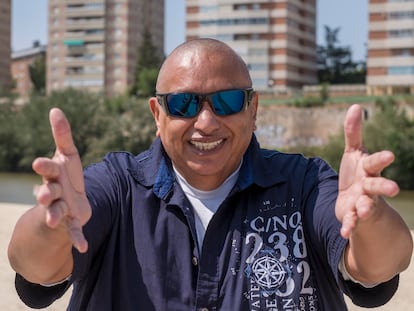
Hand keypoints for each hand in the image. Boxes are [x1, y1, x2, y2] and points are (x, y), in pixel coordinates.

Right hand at [32, 108, 90, 252]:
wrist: (67, 203)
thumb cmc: (66, 176)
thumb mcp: (67, 155)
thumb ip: (62, 135)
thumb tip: (55, 109)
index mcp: (54, 175)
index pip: (48, 169)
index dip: (45, 166)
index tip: (39, 162)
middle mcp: (54, 192)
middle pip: (48, 192)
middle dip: (45, 193)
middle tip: (42, 194)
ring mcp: (62, 208)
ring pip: (56, 212)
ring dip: (55, 215)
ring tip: (55, 219)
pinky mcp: (72, 222)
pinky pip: (74, 231)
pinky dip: (78, 239)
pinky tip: (83, 247)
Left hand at [335, 104, 398, 238]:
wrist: (357, 202)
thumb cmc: (357, 173)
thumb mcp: (353, 153)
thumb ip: (353, 133)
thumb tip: (355, 106)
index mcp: (368, 169)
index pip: (374, 162)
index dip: (381, 159)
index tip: (389, 155)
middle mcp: (368, 187)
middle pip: (376, 186)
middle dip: (384, 187)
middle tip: (394, 189)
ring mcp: (362, 202)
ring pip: (366, 205)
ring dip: (364, 207)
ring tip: (362, 209)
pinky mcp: (353, 216)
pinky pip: (351, 222)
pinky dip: (348, 226)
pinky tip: (344, 232)